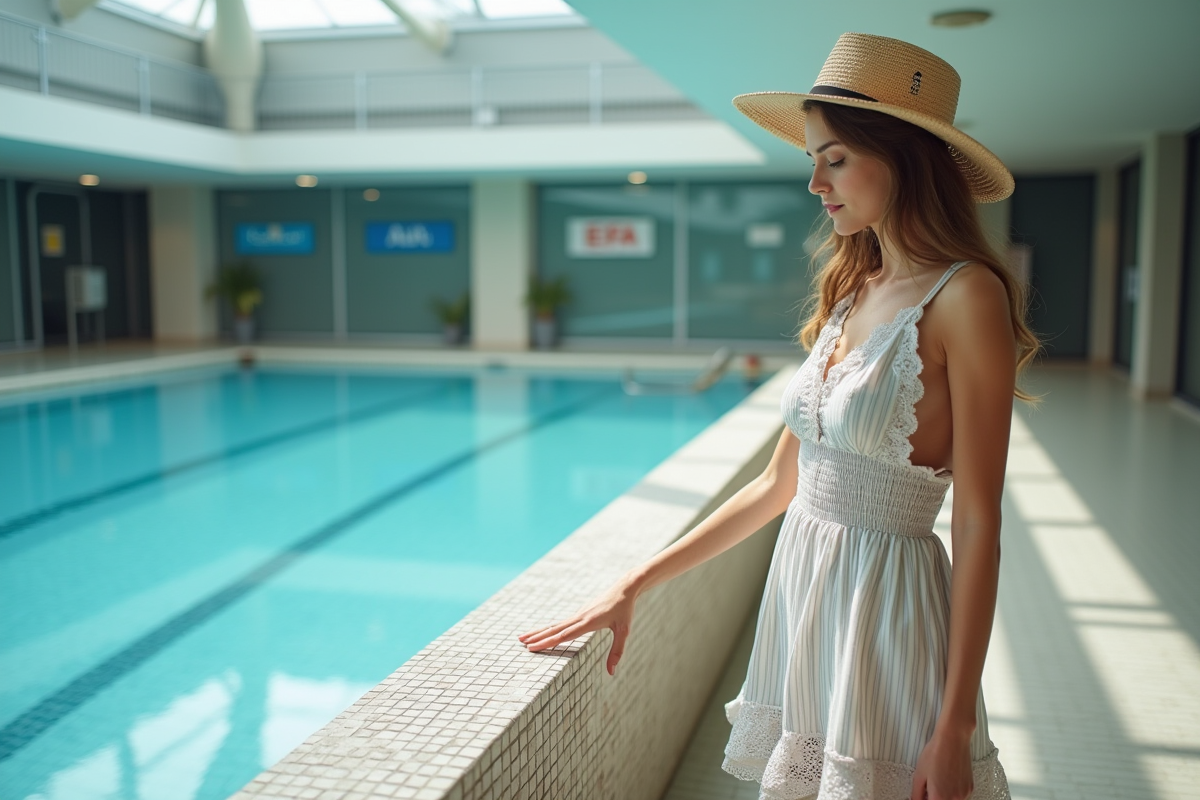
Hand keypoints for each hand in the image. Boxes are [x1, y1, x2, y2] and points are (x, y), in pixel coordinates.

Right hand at [516, 577, 638, 676]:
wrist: (624, 589)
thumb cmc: (625, 610)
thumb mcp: (624, 631)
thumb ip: (616, 651)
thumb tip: (611, 672)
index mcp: (587, 622)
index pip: (563, 635)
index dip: (547, 642)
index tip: (532, 647)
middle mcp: (579, 617)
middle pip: (554, 629)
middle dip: (537, 637)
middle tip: (521, 643)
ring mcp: (578, 614)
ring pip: (555, 625)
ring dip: (539, 631)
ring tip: (523, 637)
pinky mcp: (580, 613)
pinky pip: (561, 623)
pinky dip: (549, 628)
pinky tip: (543, 632)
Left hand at [910, 727, 973, 799]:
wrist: (953, 739)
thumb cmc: (934, 754)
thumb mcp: (919, 775)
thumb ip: (916, 794)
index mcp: (939, 797)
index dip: (925, 798)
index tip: (923, 793)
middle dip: (934, 797)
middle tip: (929, 786)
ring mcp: (964, 794)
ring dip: (943, 796)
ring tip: (938, 779)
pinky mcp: (970, 788)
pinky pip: (959, 796)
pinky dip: (952, 791)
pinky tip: (947, 777)